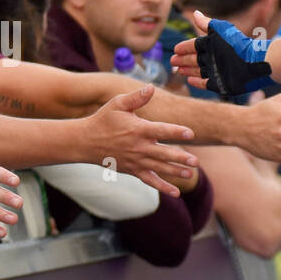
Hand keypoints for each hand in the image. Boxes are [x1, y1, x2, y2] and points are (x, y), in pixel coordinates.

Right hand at [84, 86, 198, 196]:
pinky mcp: (133, 170)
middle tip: (195, 161)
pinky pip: (150, 180)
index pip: (161, 131)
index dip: (176, 132)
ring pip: (159, 168)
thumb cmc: (103, 120)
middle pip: (163, 153)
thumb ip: (136, 98)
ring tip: (191, 174)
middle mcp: (139, 147)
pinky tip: (176, 192)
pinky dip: (162, 187)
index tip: (190, 133)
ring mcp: (136, 161)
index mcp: (138, 129)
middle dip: (180, 158)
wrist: (85, 141)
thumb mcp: (117, 104)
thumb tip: (151, 87)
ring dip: (175, 172)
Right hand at [173, 11, 272, 94]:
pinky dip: (198, 82)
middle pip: (195, 59)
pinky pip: (206, 83)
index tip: (175, 49)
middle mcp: (215, 58)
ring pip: (199, 71)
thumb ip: (206, 23)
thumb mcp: (220, 30)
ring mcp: (218, 72)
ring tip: (178, 70)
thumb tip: (195, 13)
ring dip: (188, 70)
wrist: (253, 62)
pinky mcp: (221, 84)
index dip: (185, 47)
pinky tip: (189, 80)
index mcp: (213, 45)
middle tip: (173, 61)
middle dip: (183, 60)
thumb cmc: (237, 44)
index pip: (195, 46)